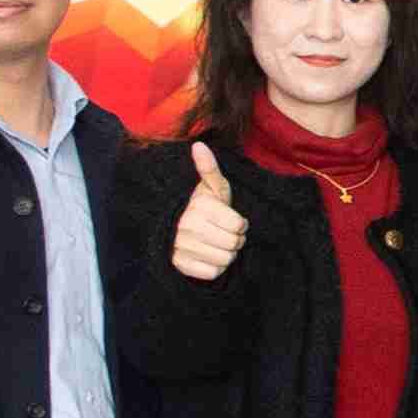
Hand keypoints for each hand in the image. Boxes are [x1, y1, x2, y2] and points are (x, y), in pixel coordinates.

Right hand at [168, 141, 248, 284]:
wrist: (176, 229)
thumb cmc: (204, 207)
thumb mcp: (212, 187)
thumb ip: (209, 168)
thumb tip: (199, 145)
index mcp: (199, 206)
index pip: (239, 226)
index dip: (240, 225)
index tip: (230, 220)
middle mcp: (187, 226)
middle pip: (234, 245)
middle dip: (235, 240)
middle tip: (225, 233)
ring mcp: (181, 247)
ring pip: (225, 260)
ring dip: (226, 254)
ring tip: (217, 243)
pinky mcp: (180, 265)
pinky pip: (212, 273)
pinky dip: (215, 267)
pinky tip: (208, 255)